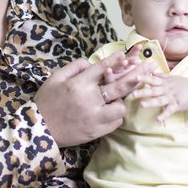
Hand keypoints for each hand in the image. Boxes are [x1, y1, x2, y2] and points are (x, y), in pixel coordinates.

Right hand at [34, 52, 149, 147]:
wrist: (39, 130)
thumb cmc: (46, 102)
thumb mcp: (54, 79)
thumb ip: (73, 67)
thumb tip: (90, 62)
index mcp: (78, 85)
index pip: (102, 68)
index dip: (116, 60)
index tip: (125, 55)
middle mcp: (89, 100)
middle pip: (120, 86)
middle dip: (136, 75)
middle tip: (148, 68)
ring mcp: (94, 117)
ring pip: (121, 107)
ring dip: (122, 101)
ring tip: (119, 98)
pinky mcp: (96, 132)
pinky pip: (116, 122)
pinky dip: (115, 116)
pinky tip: (111, 111)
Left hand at [132, 73, 187, 120]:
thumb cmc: (183, 84)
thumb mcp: (172, 77)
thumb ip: (161, 75)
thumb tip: (151, 71)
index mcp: (164, 83)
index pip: (153, 80)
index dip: (144, 78)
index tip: (135, 77)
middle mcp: (166, 90)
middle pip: (154, 91)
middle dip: (143, 92)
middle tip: (133, 93)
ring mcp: (171, 97)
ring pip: (160, 100)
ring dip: (151, 103)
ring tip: (142, 105)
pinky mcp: (176, 105)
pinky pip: (169, 111)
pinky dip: (164, 115)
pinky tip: (158, 119)